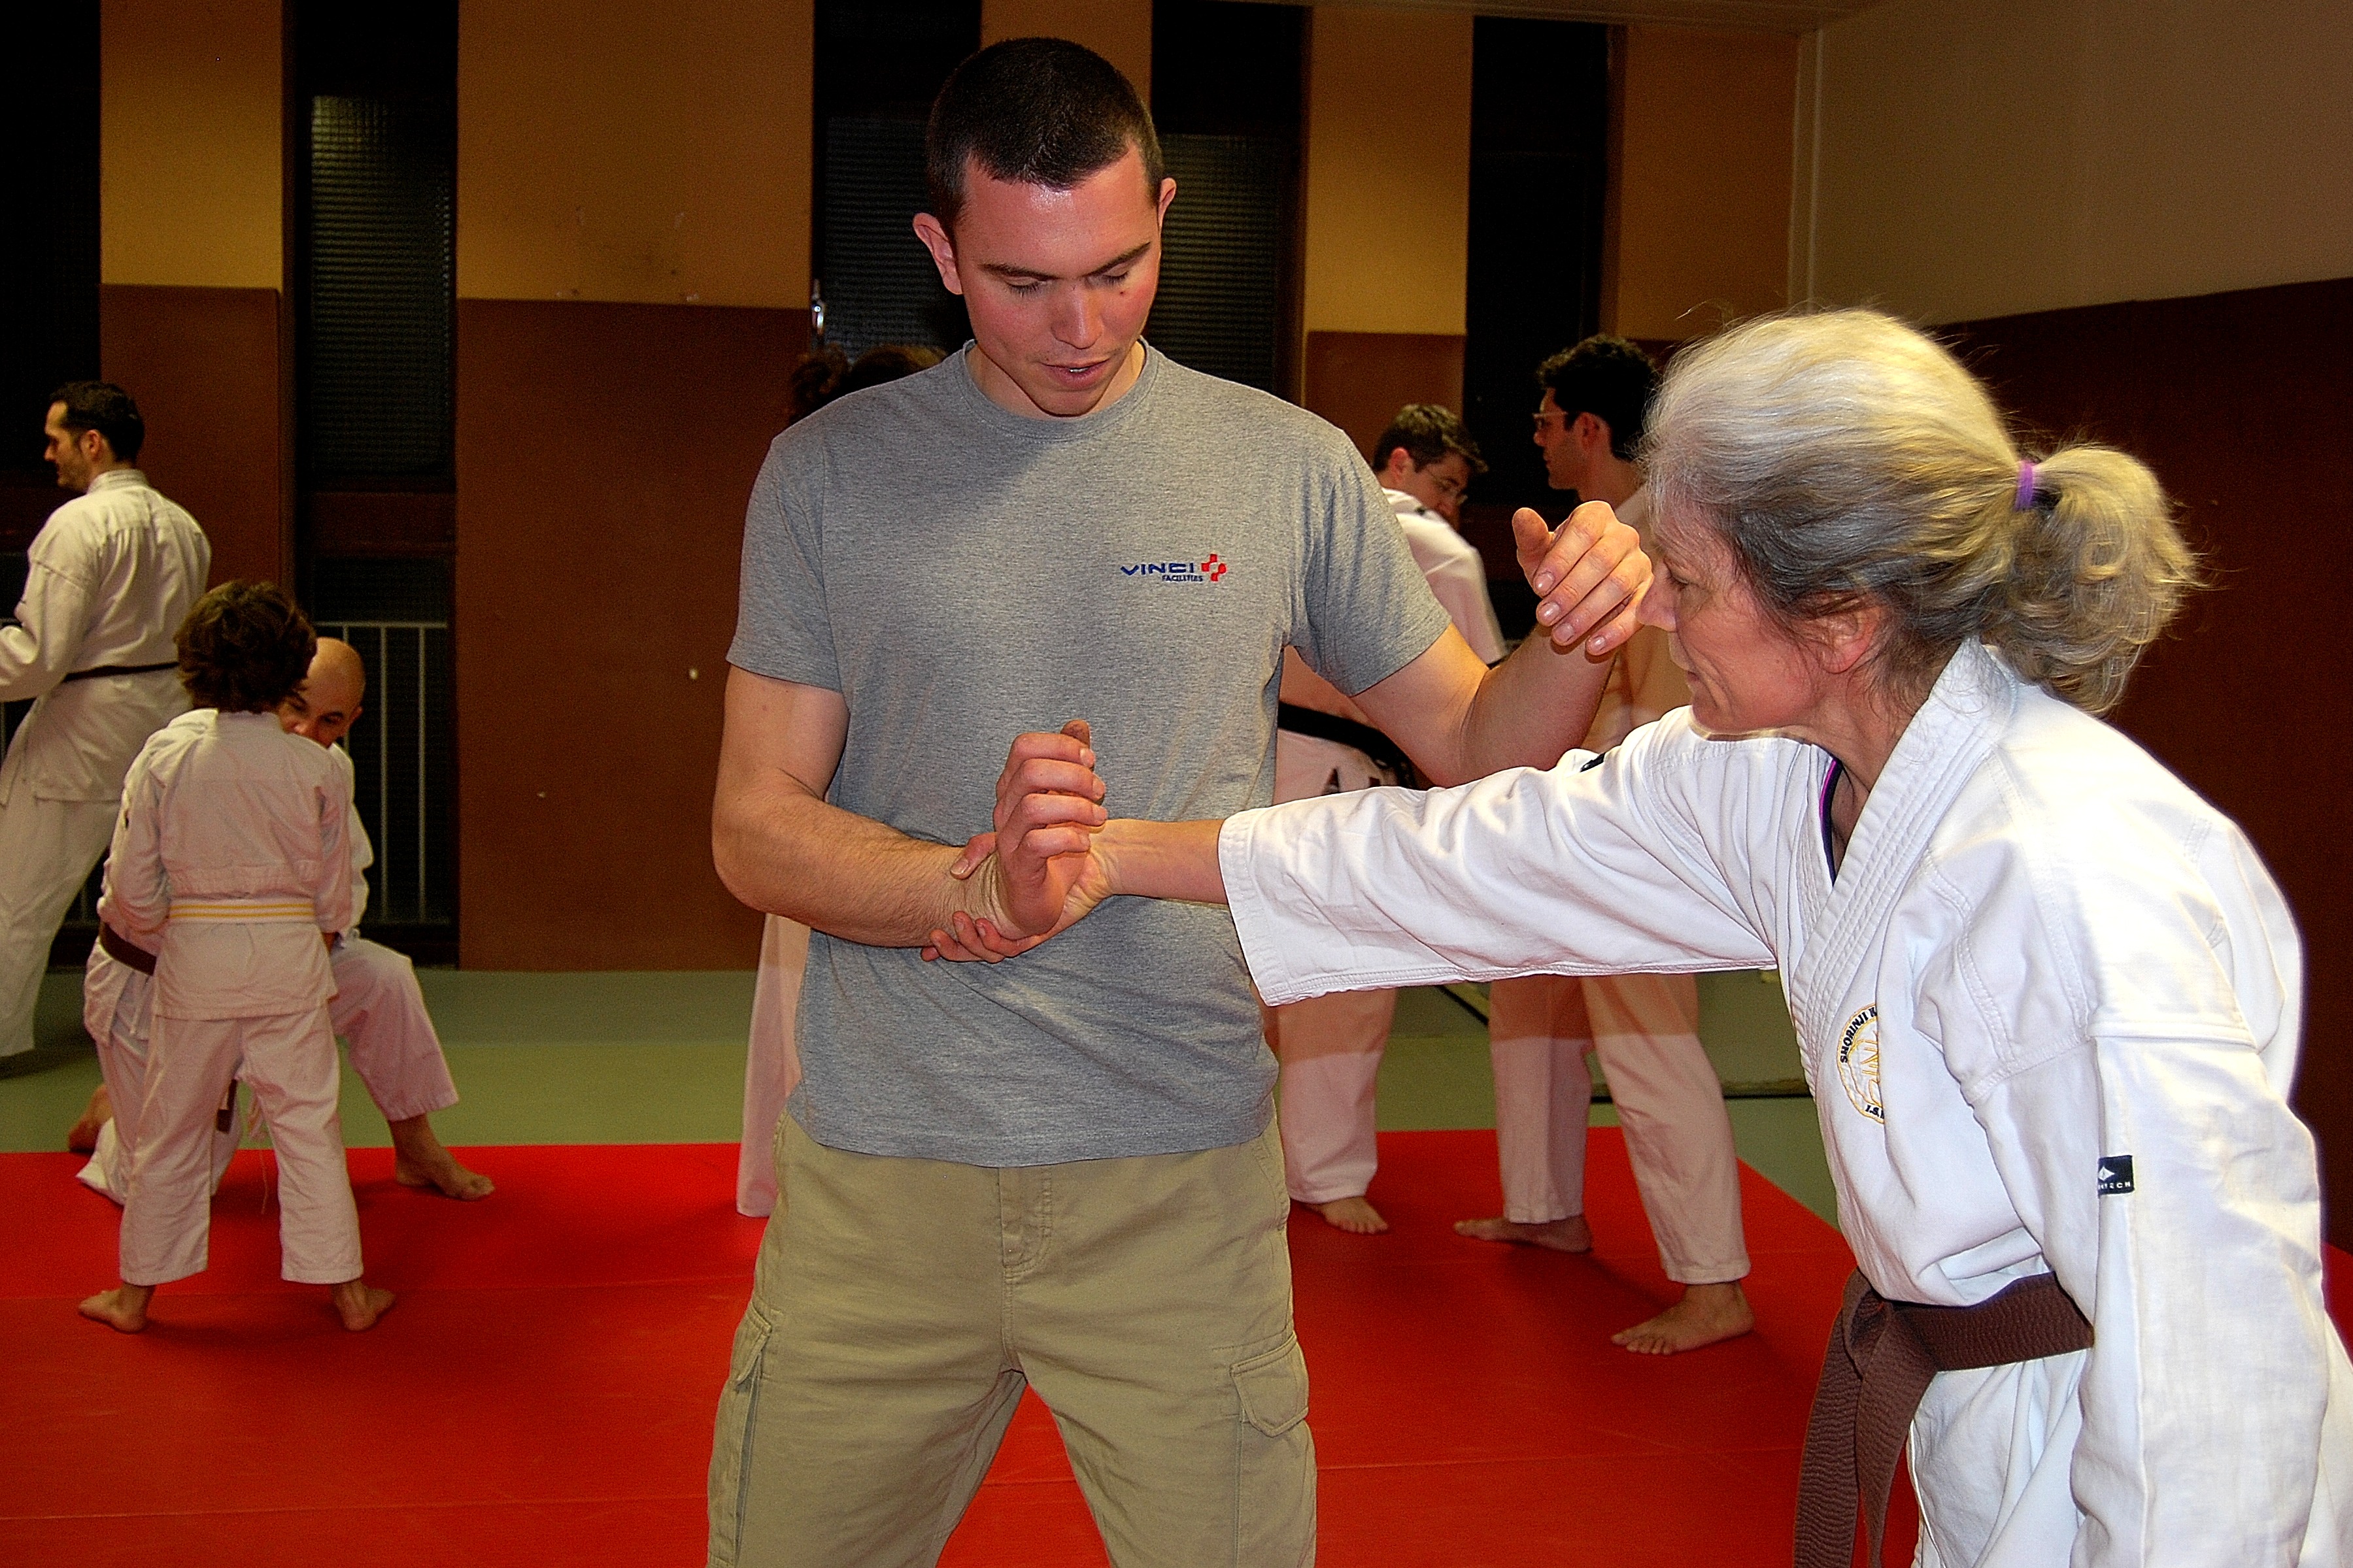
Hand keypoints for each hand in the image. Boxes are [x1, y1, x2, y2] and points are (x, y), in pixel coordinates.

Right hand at [924, 721, 1109, 960]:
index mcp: (1013, 786)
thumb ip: (1070, 761)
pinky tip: (1084, 843)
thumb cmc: (1052, 846)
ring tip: (1099, 817)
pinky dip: (1069, 838)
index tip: (1090, 761)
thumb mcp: (1066, 798)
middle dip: (1074, 775)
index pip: (1025, 746)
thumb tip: (1078, 723)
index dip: (1061, 746)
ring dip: (1076, 807)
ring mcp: (1008, 838)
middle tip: (1100, 791)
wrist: (1036, 899)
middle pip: (1030, 770)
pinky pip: (1037, 844)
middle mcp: (1004, 808)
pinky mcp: (1019, 867)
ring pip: (1034, 806)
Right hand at [924, 833, 1031, 961]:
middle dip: (949, 948)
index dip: (940, 947)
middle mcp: (998, 932)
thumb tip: (953, 871)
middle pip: (968, 952)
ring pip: (987, 953)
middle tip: (936, 932)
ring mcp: (1014, 935)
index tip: (924, 949)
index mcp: (984, 918)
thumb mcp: (997, 848)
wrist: (1066, 862)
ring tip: (961, 920)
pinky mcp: (1032, 937)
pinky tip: (983, 924)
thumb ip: (975, 853)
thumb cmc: (1031, 856)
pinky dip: (993, 941)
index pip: (958, 941)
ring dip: (969, 941)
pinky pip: (1008, 949)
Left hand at [1512, 501, 1650, 654]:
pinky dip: (1616, 631)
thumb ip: (1530, 537)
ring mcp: (1641, 563)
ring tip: (1561, 635)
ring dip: (1587, 614)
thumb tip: (1522, 515)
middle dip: (1569, 592)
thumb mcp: (1537, 555)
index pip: (1582, 531)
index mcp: (1596, 515)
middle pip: (1601, 560)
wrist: (1574, 599)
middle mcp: (1624, 535)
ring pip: (1619, 586)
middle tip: (1544, 617)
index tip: (1538, 587)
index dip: (1560, 560)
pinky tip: (1593, 647)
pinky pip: (1639, 611)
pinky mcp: (1650, 593)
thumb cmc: (1554, 570)